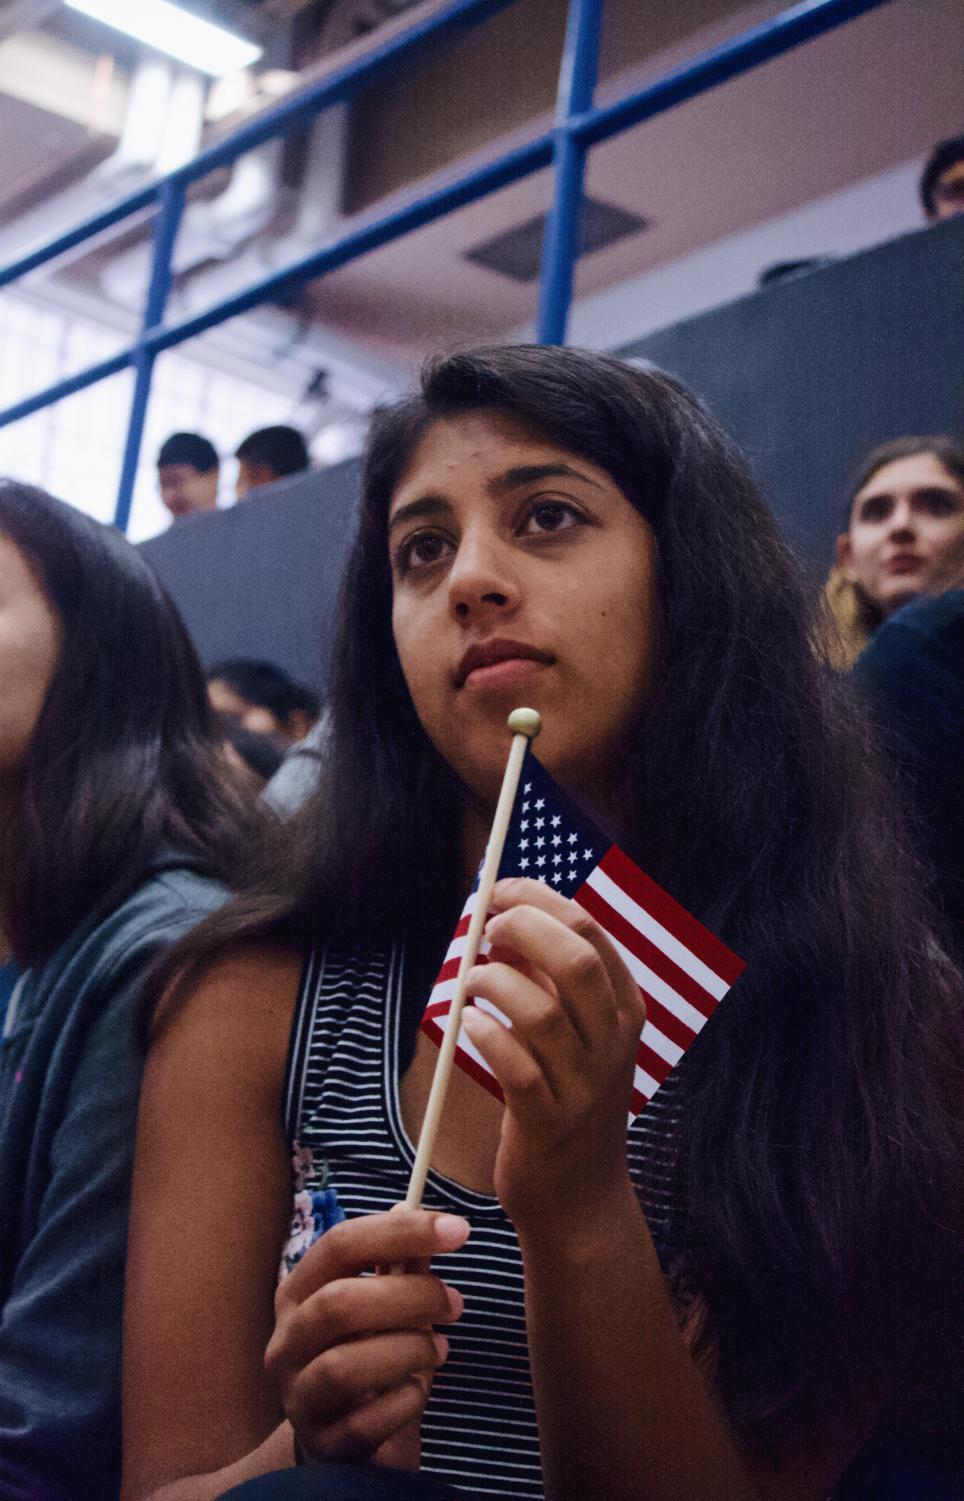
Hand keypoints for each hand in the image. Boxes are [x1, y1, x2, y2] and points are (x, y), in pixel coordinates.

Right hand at [266, 1210, 467, 1466]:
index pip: (340, 1245)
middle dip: (410, 1297)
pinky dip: (404, 1400)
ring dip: (409, 1350)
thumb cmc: (366, 1355)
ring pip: (345, 1366)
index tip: (458, 1229)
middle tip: (455, 1302)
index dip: (399, 1232)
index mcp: (299, 1292)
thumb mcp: (381, 1305)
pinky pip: (366, 1421)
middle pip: (339, 1303)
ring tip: (439, 1349)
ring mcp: (297, 1395)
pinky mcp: (321, 1443)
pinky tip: (417, 1390)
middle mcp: (286, 1340)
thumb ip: (398, 1264)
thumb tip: (415, 1208)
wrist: (344, 1440)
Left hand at [461, 877, 645, 1229]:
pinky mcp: (548, 1121)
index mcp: (625, 1008)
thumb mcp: (577, 1034)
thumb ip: (551, 979)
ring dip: (493, 982)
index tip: (500, 890)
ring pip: (541, 1011)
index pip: (590, 930)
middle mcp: (613, 1043)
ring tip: (470, 984)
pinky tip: (467, 1026)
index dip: (539, 899)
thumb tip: (505, 918)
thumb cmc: (568, 1100)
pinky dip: (484, 1034)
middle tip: (485, 929)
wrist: (580, 1199)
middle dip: (522, 928)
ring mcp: (584, 1084)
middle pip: (575, 961)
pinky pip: (515, 1066)